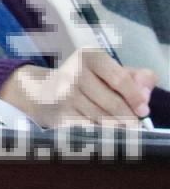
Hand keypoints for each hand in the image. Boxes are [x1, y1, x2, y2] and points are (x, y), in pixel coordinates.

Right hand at [0, 49, 155, 126]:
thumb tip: (147, 87)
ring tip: (116, 125)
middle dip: (128, 117)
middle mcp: (74, 71)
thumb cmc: (83, 80)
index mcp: (89, 56)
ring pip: (103, 118)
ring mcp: (64, 94)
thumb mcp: (106, 71)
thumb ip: (133, 76)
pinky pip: (90, 129)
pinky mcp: (59, 113)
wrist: (41, 90)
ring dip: (115, 126)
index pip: (120, 79)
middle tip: (133, 123)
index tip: (143, 110)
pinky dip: (99, 132)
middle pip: (114, 103)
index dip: (136, 97)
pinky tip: (99, 127)